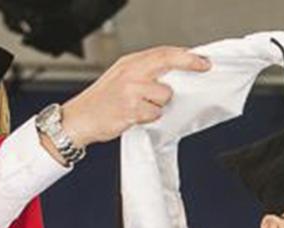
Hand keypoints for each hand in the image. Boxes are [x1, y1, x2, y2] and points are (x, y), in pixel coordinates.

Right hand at [60, 46, 210, 147]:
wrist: (80, 118)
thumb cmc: (103, 101)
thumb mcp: (121, 77)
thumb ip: (145, 73)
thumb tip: (173, 74)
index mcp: (130, 63)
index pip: (163, 52)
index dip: (186, 55)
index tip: (202, 60)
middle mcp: (131, 73)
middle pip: (167, 62)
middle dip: (189, 63)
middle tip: (202, 67)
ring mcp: (131, 91)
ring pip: (164, 95)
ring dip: (159, 105)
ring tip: (142, 107)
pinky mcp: (131, 110)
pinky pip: (155, 114)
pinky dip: (150, 118)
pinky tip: (136, 116)